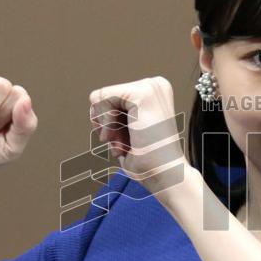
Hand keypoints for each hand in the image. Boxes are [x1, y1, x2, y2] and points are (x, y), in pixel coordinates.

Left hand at [89, 76, 187, 195]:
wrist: (166, 176)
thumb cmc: (149, 162)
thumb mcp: (128, 130)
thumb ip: (115, 113)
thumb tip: (94, 101)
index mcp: (153, 92)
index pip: (110, 97)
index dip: (108, 123)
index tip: (124, 140)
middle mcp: (154, 84)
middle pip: (103, 97)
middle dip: (106, 125)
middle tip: (124, 144)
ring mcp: (150, 87)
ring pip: (101, 98)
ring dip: (107, 128)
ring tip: (126, 144)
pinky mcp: (143, 94)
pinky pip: (103, 99)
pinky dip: (106, 124)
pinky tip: (122, 139)